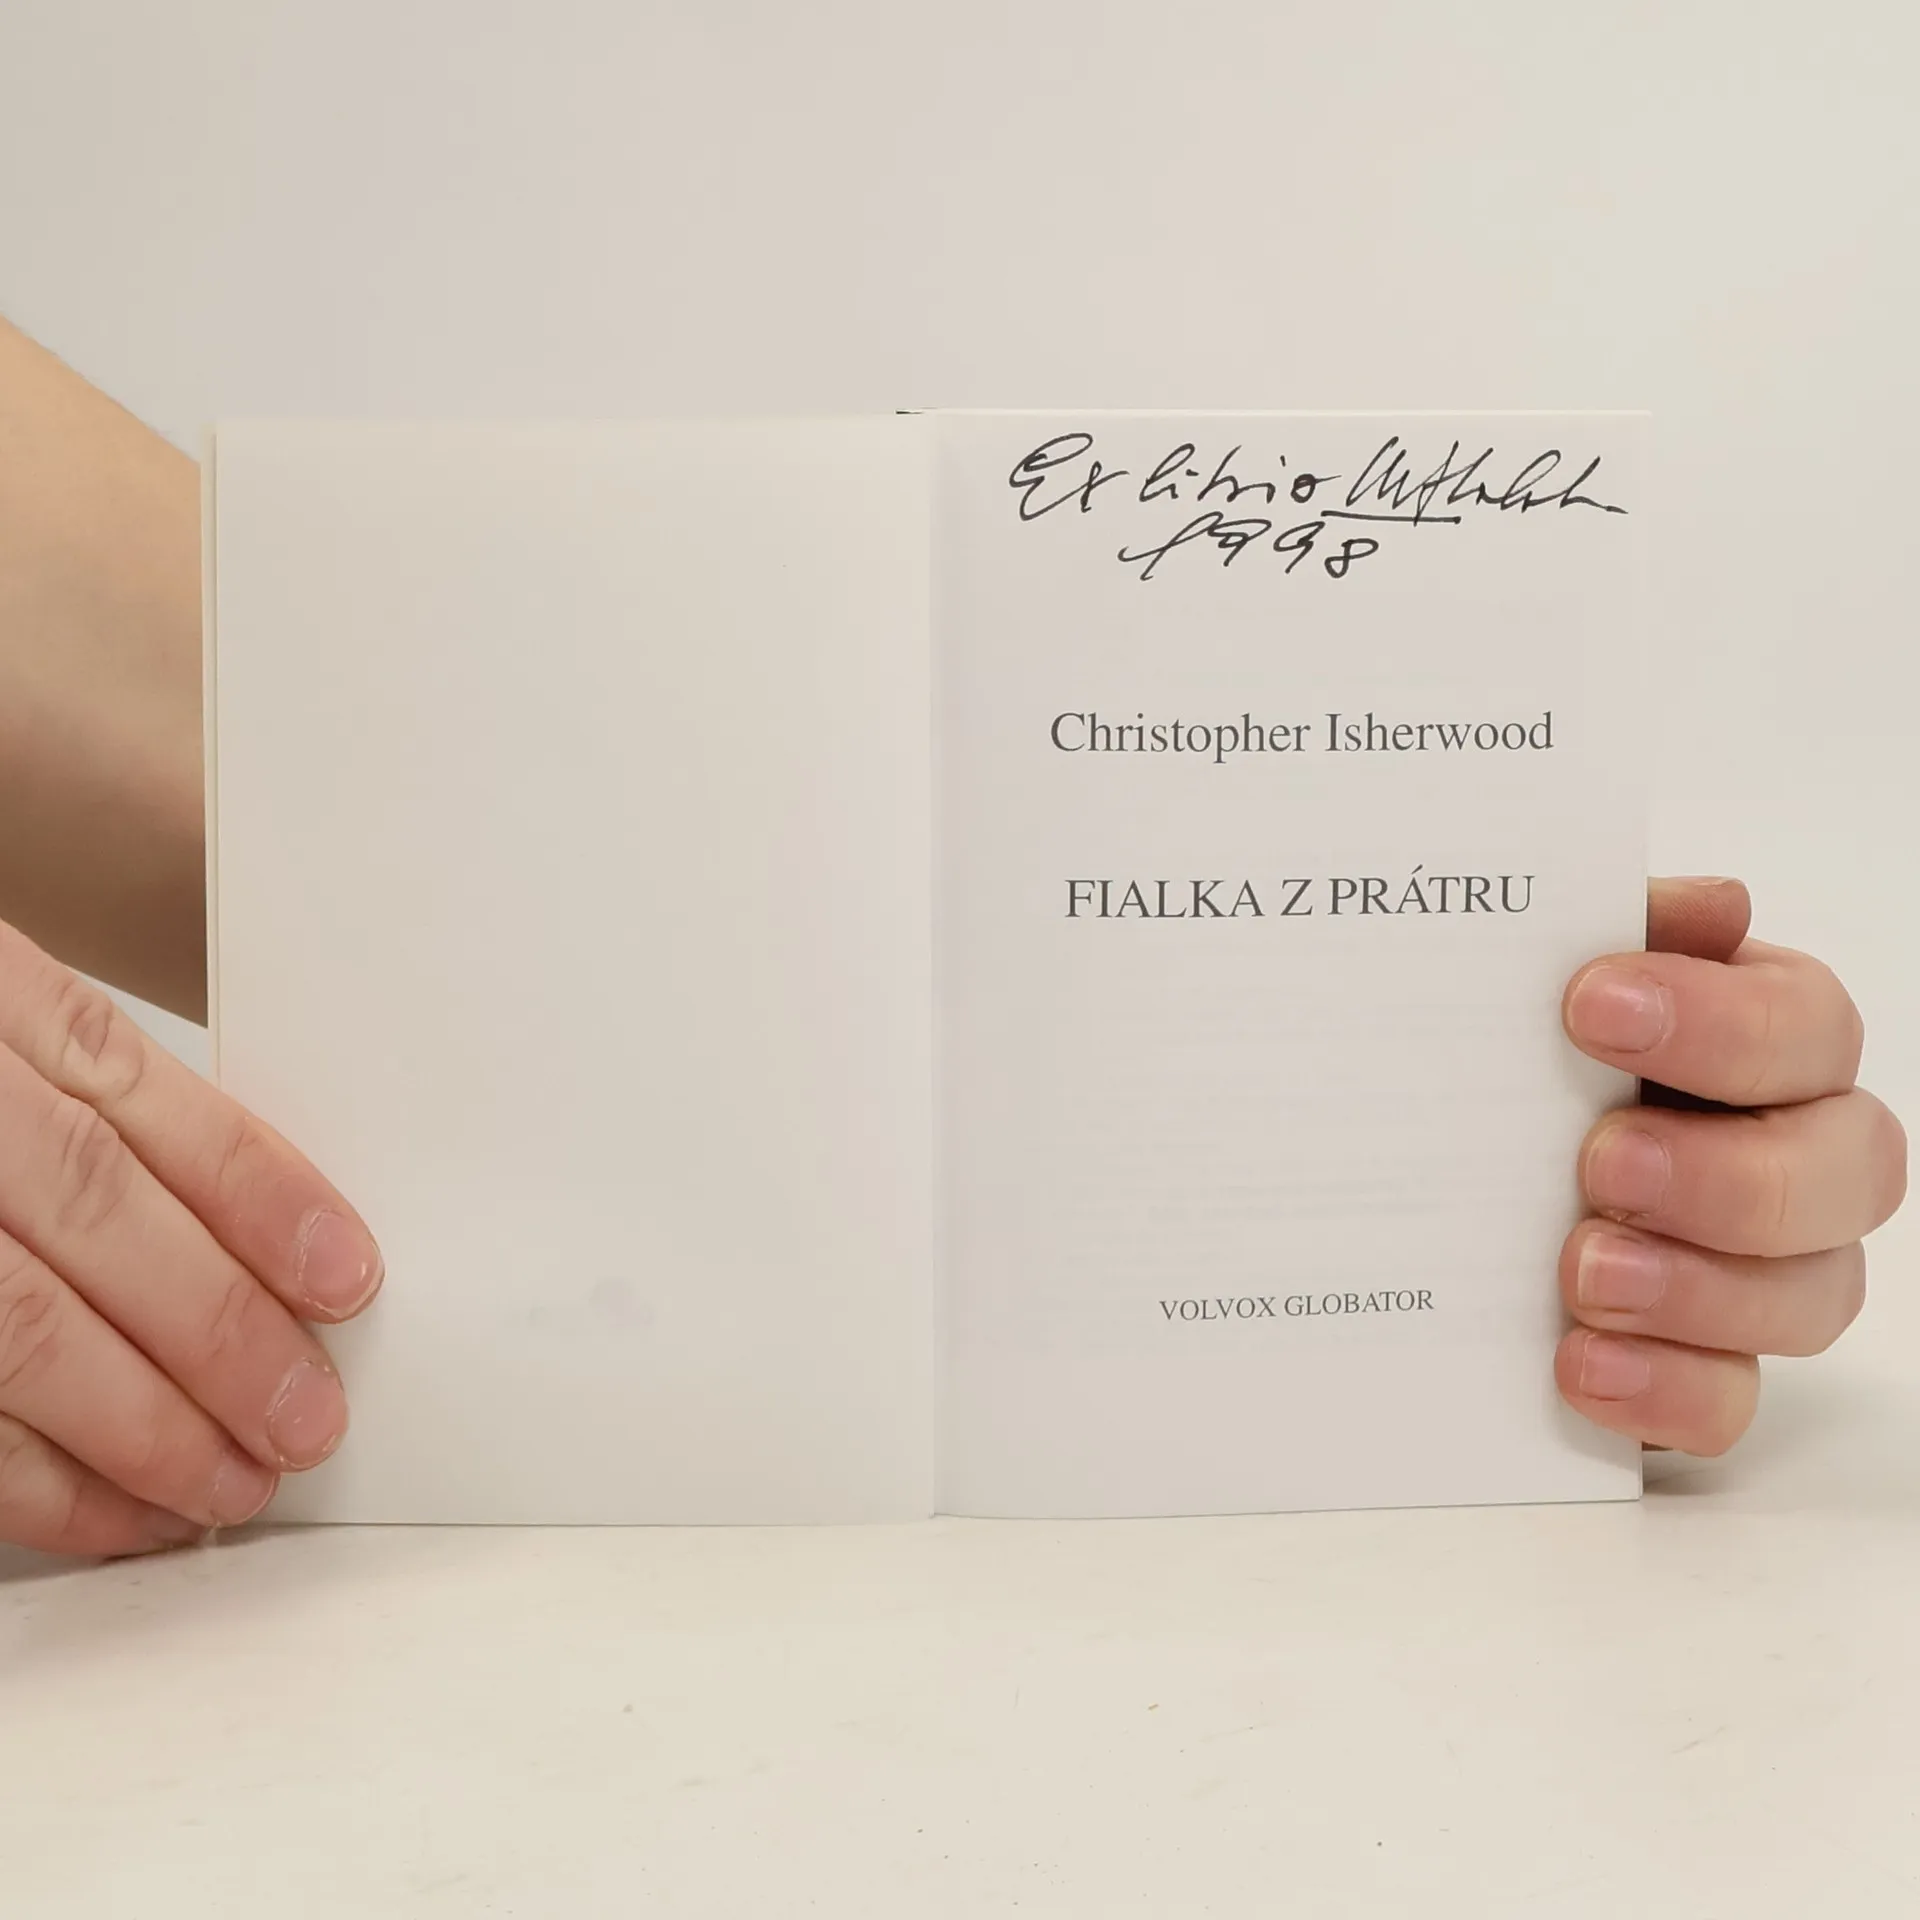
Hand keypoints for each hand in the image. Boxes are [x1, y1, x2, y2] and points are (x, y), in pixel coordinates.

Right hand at [0, 921, 380, 1555]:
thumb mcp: (2, 1035)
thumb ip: (104, 1109)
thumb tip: (273, 1236)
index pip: (138, 1095)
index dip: (256, 1191)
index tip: (344, 1275)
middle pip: (92, 1213)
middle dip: (217, 1328)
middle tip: (306, 1417)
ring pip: (20, 1329)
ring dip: (141, 1427)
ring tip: (230, 1484)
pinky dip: (36, 1479)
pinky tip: (115, 1508)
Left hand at [1555, 877, 1904, 1453]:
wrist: (1445, 1169)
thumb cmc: (1526, 1054)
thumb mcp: (1549, 975)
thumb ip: (1619, 925)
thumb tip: (1714, 906)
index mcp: (1767, 1041)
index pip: (1804, 1026)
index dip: (1720, 1021)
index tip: (1592, 1007)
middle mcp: (1796, 1154)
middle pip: (1846, 1170)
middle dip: (1726, 1171)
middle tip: (1601, 1161)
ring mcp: (1765, 1271)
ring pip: (1810, 1297)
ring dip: (1698, 1288)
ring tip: (1583, 1273)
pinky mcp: (1706, 1366)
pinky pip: (1731, 1402)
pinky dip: (1663, 1390)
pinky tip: (1581, 1365)